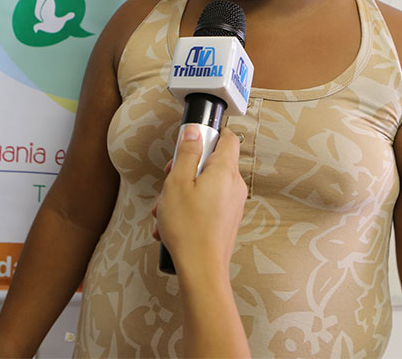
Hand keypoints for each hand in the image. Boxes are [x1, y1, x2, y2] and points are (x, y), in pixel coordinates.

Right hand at [153, 126, 246, 273]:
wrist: (201, 269)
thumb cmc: (189, 229)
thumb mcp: (177, 182)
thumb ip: (186, 153)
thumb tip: (193, 132)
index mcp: (225, 171)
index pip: (228, 137)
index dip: (209, 134)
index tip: (191, 141)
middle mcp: (235, 185)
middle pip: (212, 162)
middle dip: (187, 168)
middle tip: (170, 179)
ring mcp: (233, 204)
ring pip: (206, 184)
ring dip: (183, 191)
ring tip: (167, 207)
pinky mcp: (227, 219)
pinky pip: (208, 202)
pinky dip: (190, 207)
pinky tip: (172, 221)